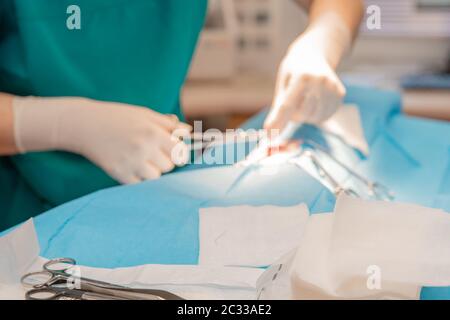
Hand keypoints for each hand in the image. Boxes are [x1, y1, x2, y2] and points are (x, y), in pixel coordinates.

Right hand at [13, 96, 190, 183]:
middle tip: (153, 152)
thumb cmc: (117, 117)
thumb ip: (167, 124)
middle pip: (169, 166)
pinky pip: (139, 183)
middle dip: (165, 160)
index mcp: (152, 132)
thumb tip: (188, 132)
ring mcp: (130, 163)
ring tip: (142, 159)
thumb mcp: (144, 114)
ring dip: (153, 171)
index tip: (172, 149)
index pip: (179, 151)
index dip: (177, 151)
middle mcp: (143, 149)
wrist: (84, 124)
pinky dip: (138, 177)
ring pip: (156, 177)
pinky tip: (131, 165)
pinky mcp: (118, 174)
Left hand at [264, 36, 345, 130]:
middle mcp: (321, 83)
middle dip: (293, 113)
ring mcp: (333, 89)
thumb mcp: (282, 83)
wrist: (315, 53)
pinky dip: (315, 113)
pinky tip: (315, 98)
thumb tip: (270, 132)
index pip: (288, 106)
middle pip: (300, 115)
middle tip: (294, 96)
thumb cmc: (294, 69)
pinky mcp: (340, 96)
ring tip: (305, 95)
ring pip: (312, 118)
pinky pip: (322, 117)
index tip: (269, 135)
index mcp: (303, 77)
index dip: (278, 122)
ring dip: (305, 114)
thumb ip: (278, 108)